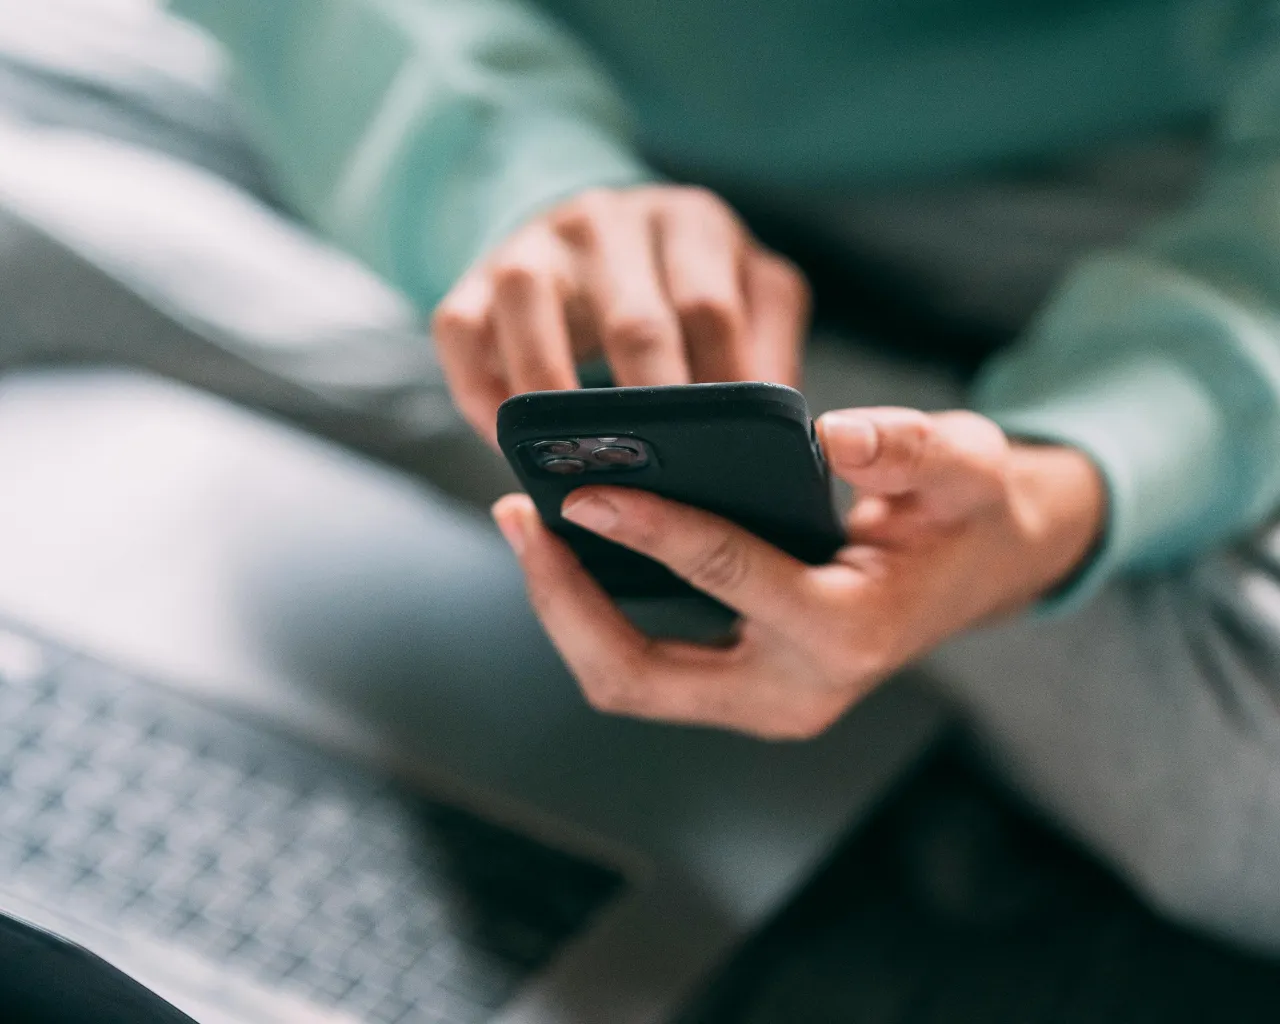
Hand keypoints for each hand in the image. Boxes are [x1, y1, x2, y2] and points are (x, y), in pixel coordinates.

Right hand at [432, 185, 809, 444]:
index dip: (718, 392)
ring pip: (530, 308)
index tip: (724, 461)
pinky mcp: (474, 273)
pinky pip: (460, 329)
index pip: (711, 309)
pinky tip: (507, 441)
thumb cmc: (680, 285)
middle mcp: (609, 218)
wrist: (592, 233)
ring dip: (552, 400)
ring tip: (574, 468)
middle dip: (647, 413)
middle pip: (633, 320)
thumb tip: (785, 436)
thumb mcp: (745, 295)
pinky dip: (479, 391)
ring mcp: (535, 241)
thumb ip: (770, 349)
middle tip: (661, 485)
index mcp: (691, 222)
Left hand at [491, 408, 1104, 739]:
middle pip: (638, 674)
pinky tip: (573, 548)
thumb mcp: (965, 465)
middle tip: (518, 515)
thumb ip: (912, 449)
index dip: (649, 529)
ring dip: (566, 611)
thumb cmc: (966, 513)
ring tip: (528, 526)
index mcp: (848, 633)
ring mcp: (762, 702)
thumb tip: (836, 435)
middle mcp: (794, 692)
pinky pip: (643, 668)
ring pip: (627, 682)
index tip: (582, 489)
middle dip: (563, 600)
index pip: (726, 576)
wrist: (981, 571)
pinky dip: (595, 616)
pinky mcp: (739, 690)